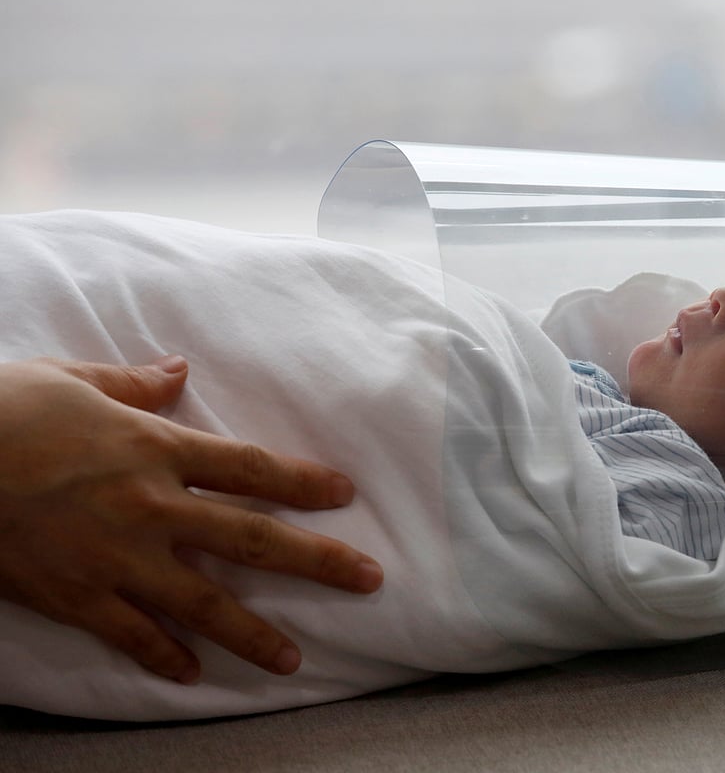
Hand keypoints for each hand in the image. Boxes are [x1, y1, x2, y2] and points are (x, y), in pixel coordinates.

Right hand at [0, 356, 382, 683]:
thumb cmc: (1, 411)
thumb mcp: (72, 380)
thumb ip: (134, 384)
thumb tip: (178, 370)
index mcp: (155, 447)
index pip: (252, 468)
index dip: (305, 482)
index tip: (346, 496)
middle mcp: (150, 506)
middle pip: (252, 537)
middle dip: (318, 560)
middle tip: (368, 579)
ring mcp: (115, 557)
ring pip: (203, 603)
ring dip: (254, 633)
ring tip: (293, 659)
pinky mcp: (75, 596)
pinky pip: (131, 635)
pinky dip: (163, 657)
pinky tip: (192, 674)